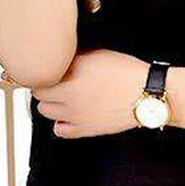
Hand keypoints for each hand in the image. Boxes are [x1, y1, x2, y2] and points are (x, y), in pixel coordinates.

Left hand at [24, 49, 148, 138]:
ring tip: (63, 99)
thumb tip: (59, 59)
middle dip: (46, 88)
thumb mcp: (97, 54)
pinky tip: (70, 116)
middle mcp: (69, 96)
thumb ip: (74, 58)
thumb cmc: (127, 72)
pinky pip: (59, 130)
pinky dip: (61, 124)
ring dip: (51, 105)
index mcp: (71, 76)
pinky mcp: (85, 129)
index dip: (45, 72)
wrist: (145, 94)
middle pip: (39, 95)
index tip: (50, 71)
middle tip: (56, 84)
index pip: (40, 76)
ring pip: (45, 112)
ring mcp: (75, 115)